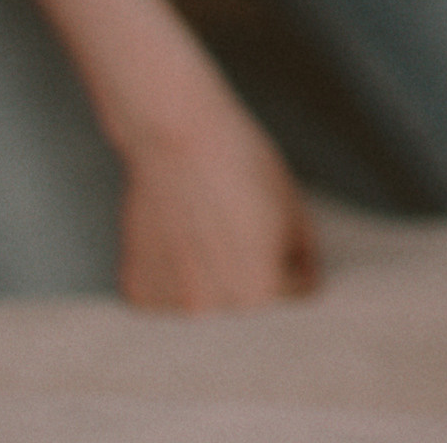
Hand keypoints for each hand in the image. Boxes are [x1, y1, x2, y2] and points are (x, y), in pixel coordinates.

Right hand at [116, 94, 317, 311]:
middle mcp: (213, 309)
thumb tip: (309, 279)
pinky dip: (173, 275)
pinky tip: (178, 237)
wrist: (176, 136)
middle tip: (237, 227)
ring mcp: (170, 303)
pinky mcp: (137, 290)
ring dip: (211, 279)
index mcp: (260, 292)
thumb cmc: (240, 164)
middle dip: (253, 272)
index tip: (278, 233)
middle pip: (249, 301)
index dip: (294, 259)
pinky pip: (167, 295)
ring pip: (207, 301)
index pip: (295, 291)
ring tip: (205, 231)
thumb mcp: (293, 206)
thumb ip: (303, 252)